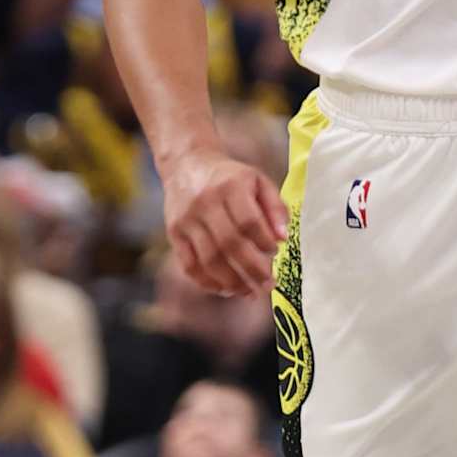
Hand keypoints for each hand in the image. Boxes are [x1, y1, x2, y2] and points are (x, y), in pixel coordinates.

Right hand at [163, 146, 287, 296]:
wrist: (186, 164)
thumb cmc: (229, 177)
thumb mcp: (257, 181)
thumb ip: (275, 207)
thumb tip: (283, 238)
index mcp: (230, 186)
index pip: (248, 221)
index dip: (263, 241)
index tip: (274, 252)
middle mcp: (205, 203)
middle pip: (229, 244)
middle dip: (252, 270)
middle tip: (268, 285)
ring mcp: (186, 220)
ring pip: (209, 259)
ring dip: (232, 282)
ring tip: (250, 292)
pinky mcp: (174, 234)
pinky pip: (189, 265)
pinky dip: (208, 282)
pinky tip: (226, 289)